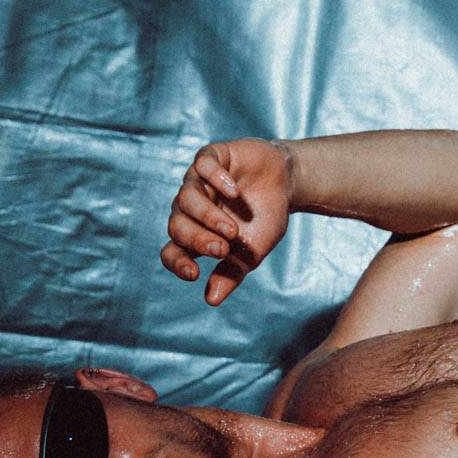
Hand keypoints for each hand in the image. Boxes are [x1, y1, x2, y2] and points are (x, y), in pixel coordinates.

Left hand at [160, 139, 290, 305]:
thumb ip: (231, 273)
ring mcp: (198, 181)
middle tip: (223, 249)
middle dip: (197, 240)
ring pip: (186, 197)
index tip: (194, 274)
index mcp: (195, 234)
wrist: (286, 185)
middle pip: (176, 225)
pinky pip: (202, 165)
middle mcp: (190, 209)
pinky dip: (215, 179)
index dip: (176, 263)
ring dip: (207, 216)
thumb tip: (211, 300)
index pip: (172, 250)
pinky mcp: (211, 157)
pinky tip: (234, 193)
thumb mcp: (252, 252)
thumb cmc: (264, 220)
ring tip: (232, 229)